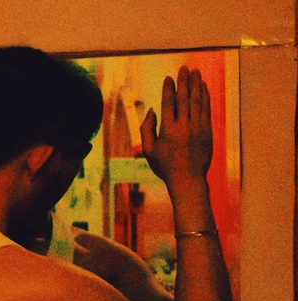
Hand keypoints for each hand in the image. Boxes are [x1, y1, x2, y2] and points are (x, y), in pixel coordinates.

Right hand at [140, 66, 212, 185]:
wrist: (187, 179)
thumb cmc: (165, 166)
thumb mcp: (148, 150)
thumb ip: (147, 129)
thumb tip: (152, 110)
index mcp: (168, 130)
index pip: (168, 103)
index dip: (168, 89)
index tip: (168, 78)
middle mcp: (184, 126)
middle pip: (184, 98)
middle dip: (184, 81)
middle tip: (184, 68)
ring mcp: (198, 128)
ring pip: (197, 101)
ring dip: (196, 85)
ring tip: (195, 72)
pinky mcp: (207, 131)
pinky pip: (206, 109)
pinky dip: (205, 97)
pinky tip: (203, 88)